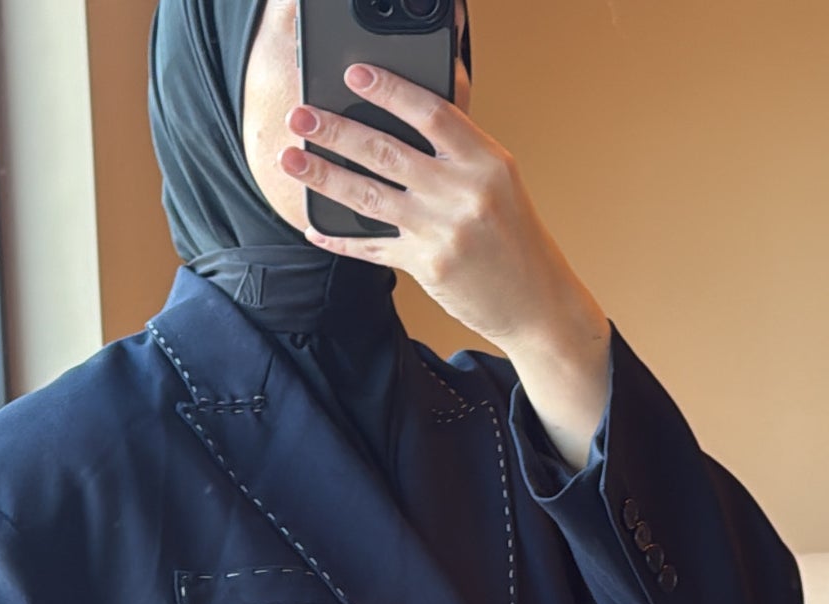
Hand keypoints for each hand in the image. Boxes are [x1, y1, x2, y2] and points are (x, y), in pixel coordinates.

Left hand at [278, 63, 605, 364]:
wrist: (536, 303)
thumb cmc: (514, 236)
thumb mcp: (500, 181)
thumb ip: (459, 149)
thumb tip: (406, 112)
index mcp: (487, 161)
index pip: (430, 112)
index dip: (389, 90)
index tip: (354, 75)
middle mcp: (464, 194)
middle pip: (387, 152)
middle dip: (336, 131)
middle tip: (301, 117)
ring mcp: (443, 233)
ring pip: (370, 197)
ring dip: (324, 176)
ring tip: (292, 159)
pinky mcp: (427, 267)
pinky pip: (373, 247)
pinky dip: (339, 239)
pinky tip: (314, 227)